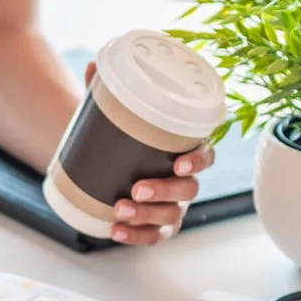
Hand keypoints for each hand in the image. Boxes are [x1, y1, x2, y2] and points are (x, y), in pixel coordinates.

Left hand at [83, 61, 212, 244]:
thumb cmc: (120, 135)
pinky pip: (154, 236)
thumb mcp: (112, 112)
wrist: (102, 159)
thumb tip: (94, 63)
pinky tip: (115, 232)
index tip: (181, 164)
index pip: (205, 154)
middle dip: (165, 191)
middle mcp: (184, 180)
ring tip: (119, 209)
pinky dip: (136, 237)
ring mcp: (172, 204)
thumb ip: (105, 90)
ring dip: (148, 215)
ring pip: (171, 215)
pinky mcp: (155, 224)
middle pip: (189, 190)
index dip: (198, 160)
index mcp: (184, 149)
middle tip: (137, 188)